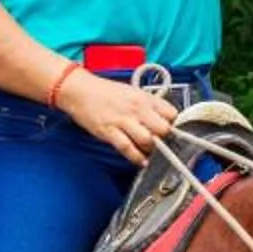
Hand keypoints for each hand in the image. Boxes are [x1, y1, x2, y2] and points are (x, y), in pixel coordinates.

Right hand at [57, 72, 178, 162]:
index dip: (173, 124)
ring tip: (149, 152)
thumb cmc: (105, 92)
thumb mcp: (132, 92)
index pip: (171, 113)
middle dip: (164, 139)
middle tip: (161, 143)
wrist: (79, 90)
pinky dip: (137, 158)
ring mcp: (123, 120)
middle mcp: (136, 108)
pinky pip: (128, 148)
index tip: (171, 130)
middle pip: (163, 129)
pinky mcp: (109, 131)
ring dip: (151, 150)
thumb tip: (163, 120)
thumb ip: (148, 106)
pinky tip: (141, 161)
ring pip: (147, 140)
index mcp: (144, 98)